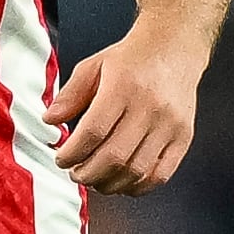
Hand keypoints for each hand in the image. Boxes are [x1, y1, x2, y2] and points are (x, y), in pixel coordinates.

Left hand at [48, 25, 206, 195]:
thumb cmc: (132, 59)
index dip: (72, 153)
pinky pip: (160, 174)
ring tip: (95, 179)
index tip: (62, 159)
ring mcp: (169, 125)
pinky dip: (137, 186)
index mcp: (123, 86)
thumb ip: (70, 94)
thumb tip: (50, 120)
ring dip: (110, 183)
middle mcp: (150, 107)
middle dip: (87, 173)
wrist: (174, 48)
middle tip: (75, 173)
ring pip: (136, 170)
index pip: (93, 131)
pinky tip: (122, 182)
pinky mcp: (183, 137)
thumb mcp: (93, 66)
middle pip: (115, 156)